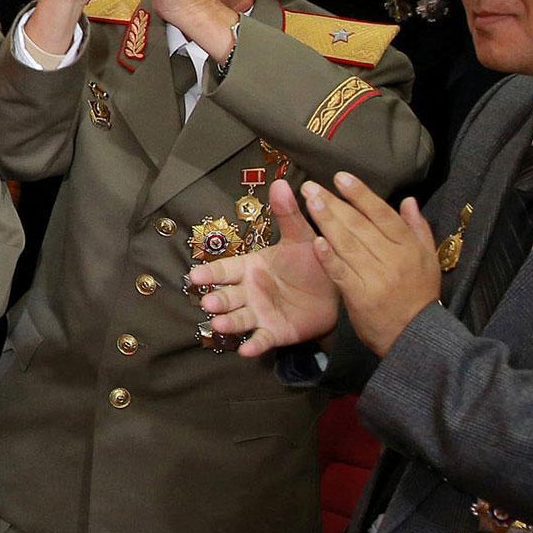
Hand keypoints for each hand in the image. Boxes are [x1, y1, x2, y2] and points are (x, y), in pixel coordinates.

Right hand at [189, 180, 339, 352]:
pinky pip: (261, 340)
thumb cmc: (311, 262)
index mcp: (250, 268)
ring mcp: (260, 313)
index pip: (225, 270)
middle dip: (216, 299)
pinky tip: (245, 351)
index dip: (211, 274)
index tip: (195, 276)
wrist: (337, 292)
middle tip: (208, 302)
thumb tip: (281, 182)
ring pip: (238, 318)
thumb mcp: (301, 237)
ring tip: (219, 324)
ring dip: (227, 322)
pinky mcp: (274, 332)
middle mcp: (249, 291)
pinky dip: (253, 345)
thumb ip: (288, 214)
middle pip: (227, 296)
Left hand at [297, 171, 442, 354]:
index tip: (341, 177)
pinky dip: (329, 257)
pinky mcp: (360, 296)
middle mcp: (394, 259)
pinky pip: (342, 272)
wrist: (415, 335)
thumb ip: (418, 229)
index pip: (383, 214)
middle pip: (361, 225)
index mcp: (410, 248)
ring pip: (349, 244)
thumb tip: (409, 200)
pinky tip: (315, 241)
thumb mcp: (428, 260)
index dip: (362, 194)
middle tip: (311, 186)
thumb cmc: (419, 294)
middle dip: (335, 203)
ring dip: (327, 221)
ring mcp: (376, 277)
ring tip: (309, 202)